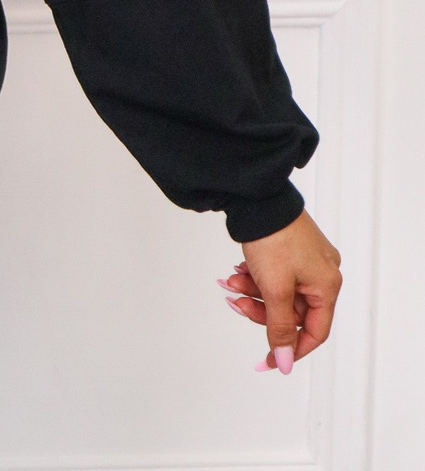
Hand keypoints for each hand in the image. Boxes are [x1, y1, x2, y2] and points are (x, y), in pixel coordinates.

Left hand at [216, 208, 341, 372]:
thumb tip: (285, 362)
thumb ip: (279, 328)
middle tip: (237, 303)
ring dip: (254, 292)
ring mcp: (307, 258)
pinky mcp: (291, 247)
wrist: (257, 196)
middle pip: (293, 311)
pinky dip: (256, 276)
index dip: (291, 348)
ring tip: (231, 282)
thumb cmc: (273, 237)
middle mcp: (322, 272)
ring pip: (280, 292)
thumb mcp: (275, 289)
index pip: (315, 332)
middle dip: (262, 311)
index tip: (269, 359)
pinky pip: (276, 274)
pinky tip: (238, 270)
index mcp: (327, 285)